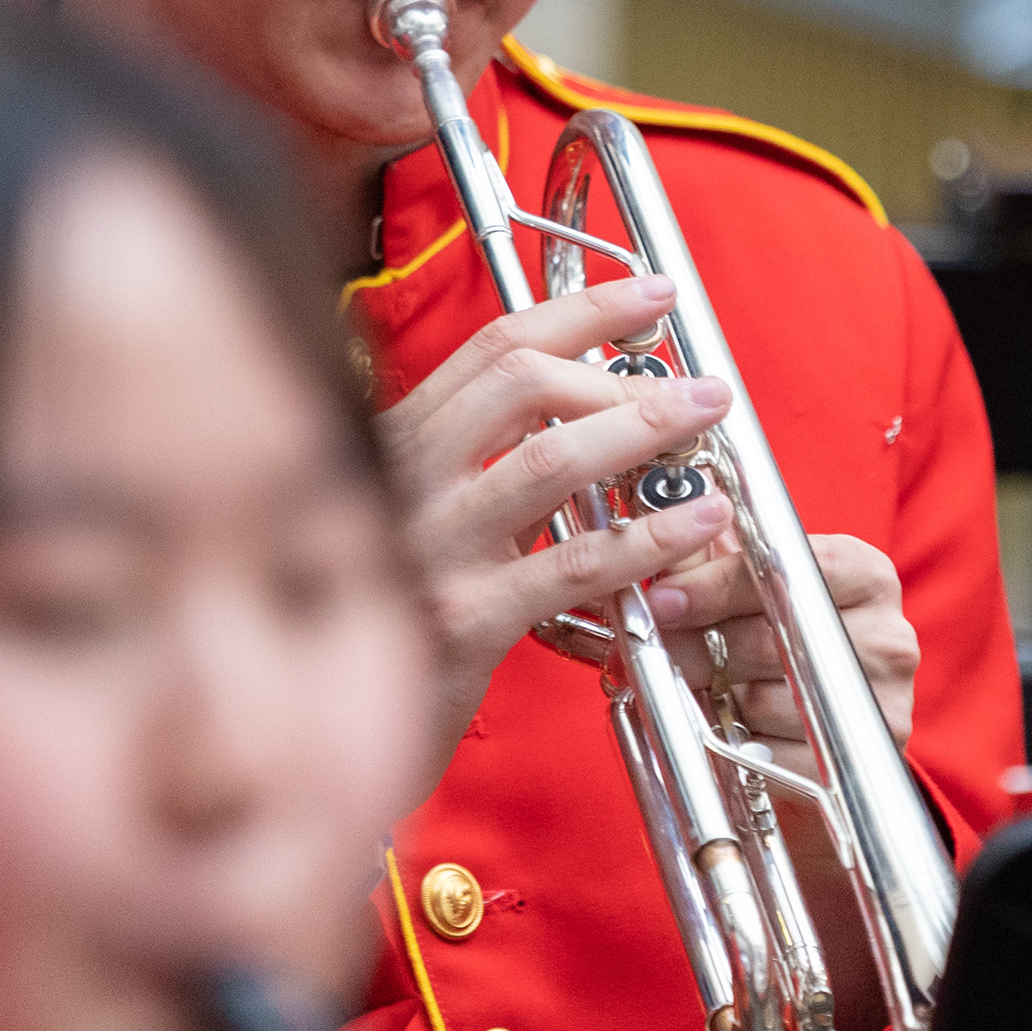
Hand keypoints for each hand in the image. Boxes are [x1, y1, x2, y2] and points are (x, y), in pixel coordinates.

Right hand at [379, 272, 738, 775]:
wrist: (325, 737)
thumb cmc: (400, 624)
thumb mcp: (425, 523)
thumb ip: (484, 466)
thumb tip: (589, 406)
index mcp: (396, 443)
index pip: (492, 347)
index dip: (583, 311)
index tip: (653, 293)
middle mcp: (403, 480)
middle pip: (518, 383)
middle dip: (621, 367)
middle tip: (700, 383)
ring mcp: (428, 549)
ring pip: (548, 461)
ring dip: (641, 431)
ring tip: (706, 426)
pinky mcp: (460, 621)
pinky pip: (568, 566)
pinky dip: (645, 536)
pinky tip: (696, 524)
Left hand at [646, 531, 918, 749]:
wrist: (831, 716)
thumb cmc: (786, 633)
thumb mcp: (761, 582)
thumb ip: (714, 553)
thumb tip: (660, 529)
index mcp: (867, 574)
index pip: (791, 567)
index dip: (720, 582)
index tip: (666, 596)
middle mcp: (888, 634)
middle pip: (774, 636)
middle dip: (701, 642)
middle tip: (653, 645)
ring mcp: (883, 700)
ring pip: (767, 699)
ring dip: (713, 696)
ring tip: (685, 686)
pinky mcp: (867, 758)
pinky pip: (778, 754)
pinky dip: (739, 744)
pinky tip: (722, 728)